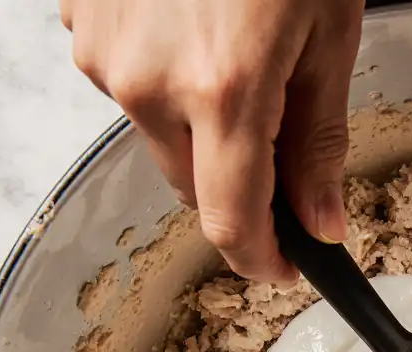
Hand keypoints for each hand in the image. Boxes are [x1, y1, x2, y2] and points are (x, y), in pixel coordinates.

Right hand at [61, 0, 364, 286]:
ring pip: (161, 142)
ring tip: (239, 65)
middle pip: (196, 191)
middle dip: (242, 191)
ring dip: (203, 135)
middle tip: (283, 152)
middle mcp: (149, 82)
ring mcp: (106, 50)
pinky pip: (131, 86)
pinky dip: (169, 84)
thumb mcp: (328, 39)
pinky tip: (197, 35)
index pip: (232, 224)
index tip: (284, 267)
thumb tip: (322, 221)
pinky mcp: (83, 22)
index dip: (261, 262)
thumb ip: (320, 143)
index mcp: (223, 90)